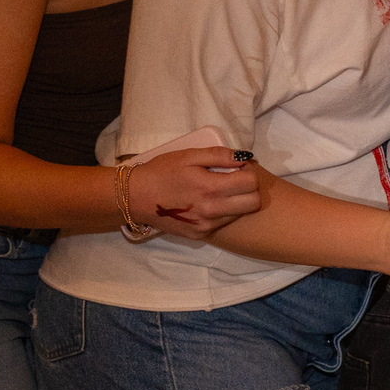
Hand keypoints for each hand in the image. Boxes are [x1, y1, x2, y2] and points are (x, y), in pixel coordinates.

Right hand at [128, 147, 262, 240]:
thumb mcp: (188, 156)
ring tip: (218, 191)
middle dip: (249, 189)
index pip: (252, 183)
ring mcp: (207, 225)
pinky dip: (222, 212)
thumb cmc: (161, 172)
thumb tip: (244, 157)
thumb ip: (219, 155)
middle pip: (253, 203)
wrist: (135, 197)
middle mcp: (212, 210)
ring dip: (236, 202)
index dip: (248, 172)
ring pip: (240, 214)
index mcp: (211, 188)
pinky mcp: (200, 234)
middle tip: (234, 180)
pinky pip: (223, 223)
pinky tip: (207, 203)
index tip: (238, 168)